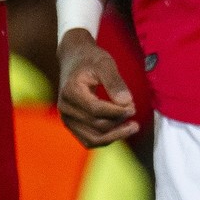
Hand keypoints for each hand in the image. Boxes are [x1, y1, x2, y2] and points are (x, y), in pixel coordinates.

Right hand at [57, 29, 137, 147]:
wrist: (74, 59)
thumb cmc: (90, 59)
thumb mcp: (104, 63)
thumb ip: (115, 82)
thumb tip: (127, 102)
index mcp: (71, 91)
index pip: (95, 109)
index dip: (116, 112)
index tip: (133, 107)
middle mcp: (65, 108)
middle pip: (96, 125)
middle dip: (118, 121)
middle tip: (134, 110)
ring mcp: (67, 119)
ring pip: (93, 138)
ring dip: (115, 135)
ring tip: (133, 127)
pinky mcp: (72, 125)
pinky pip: (90, 140)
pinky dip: (107, 138)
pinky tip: (121, 130)